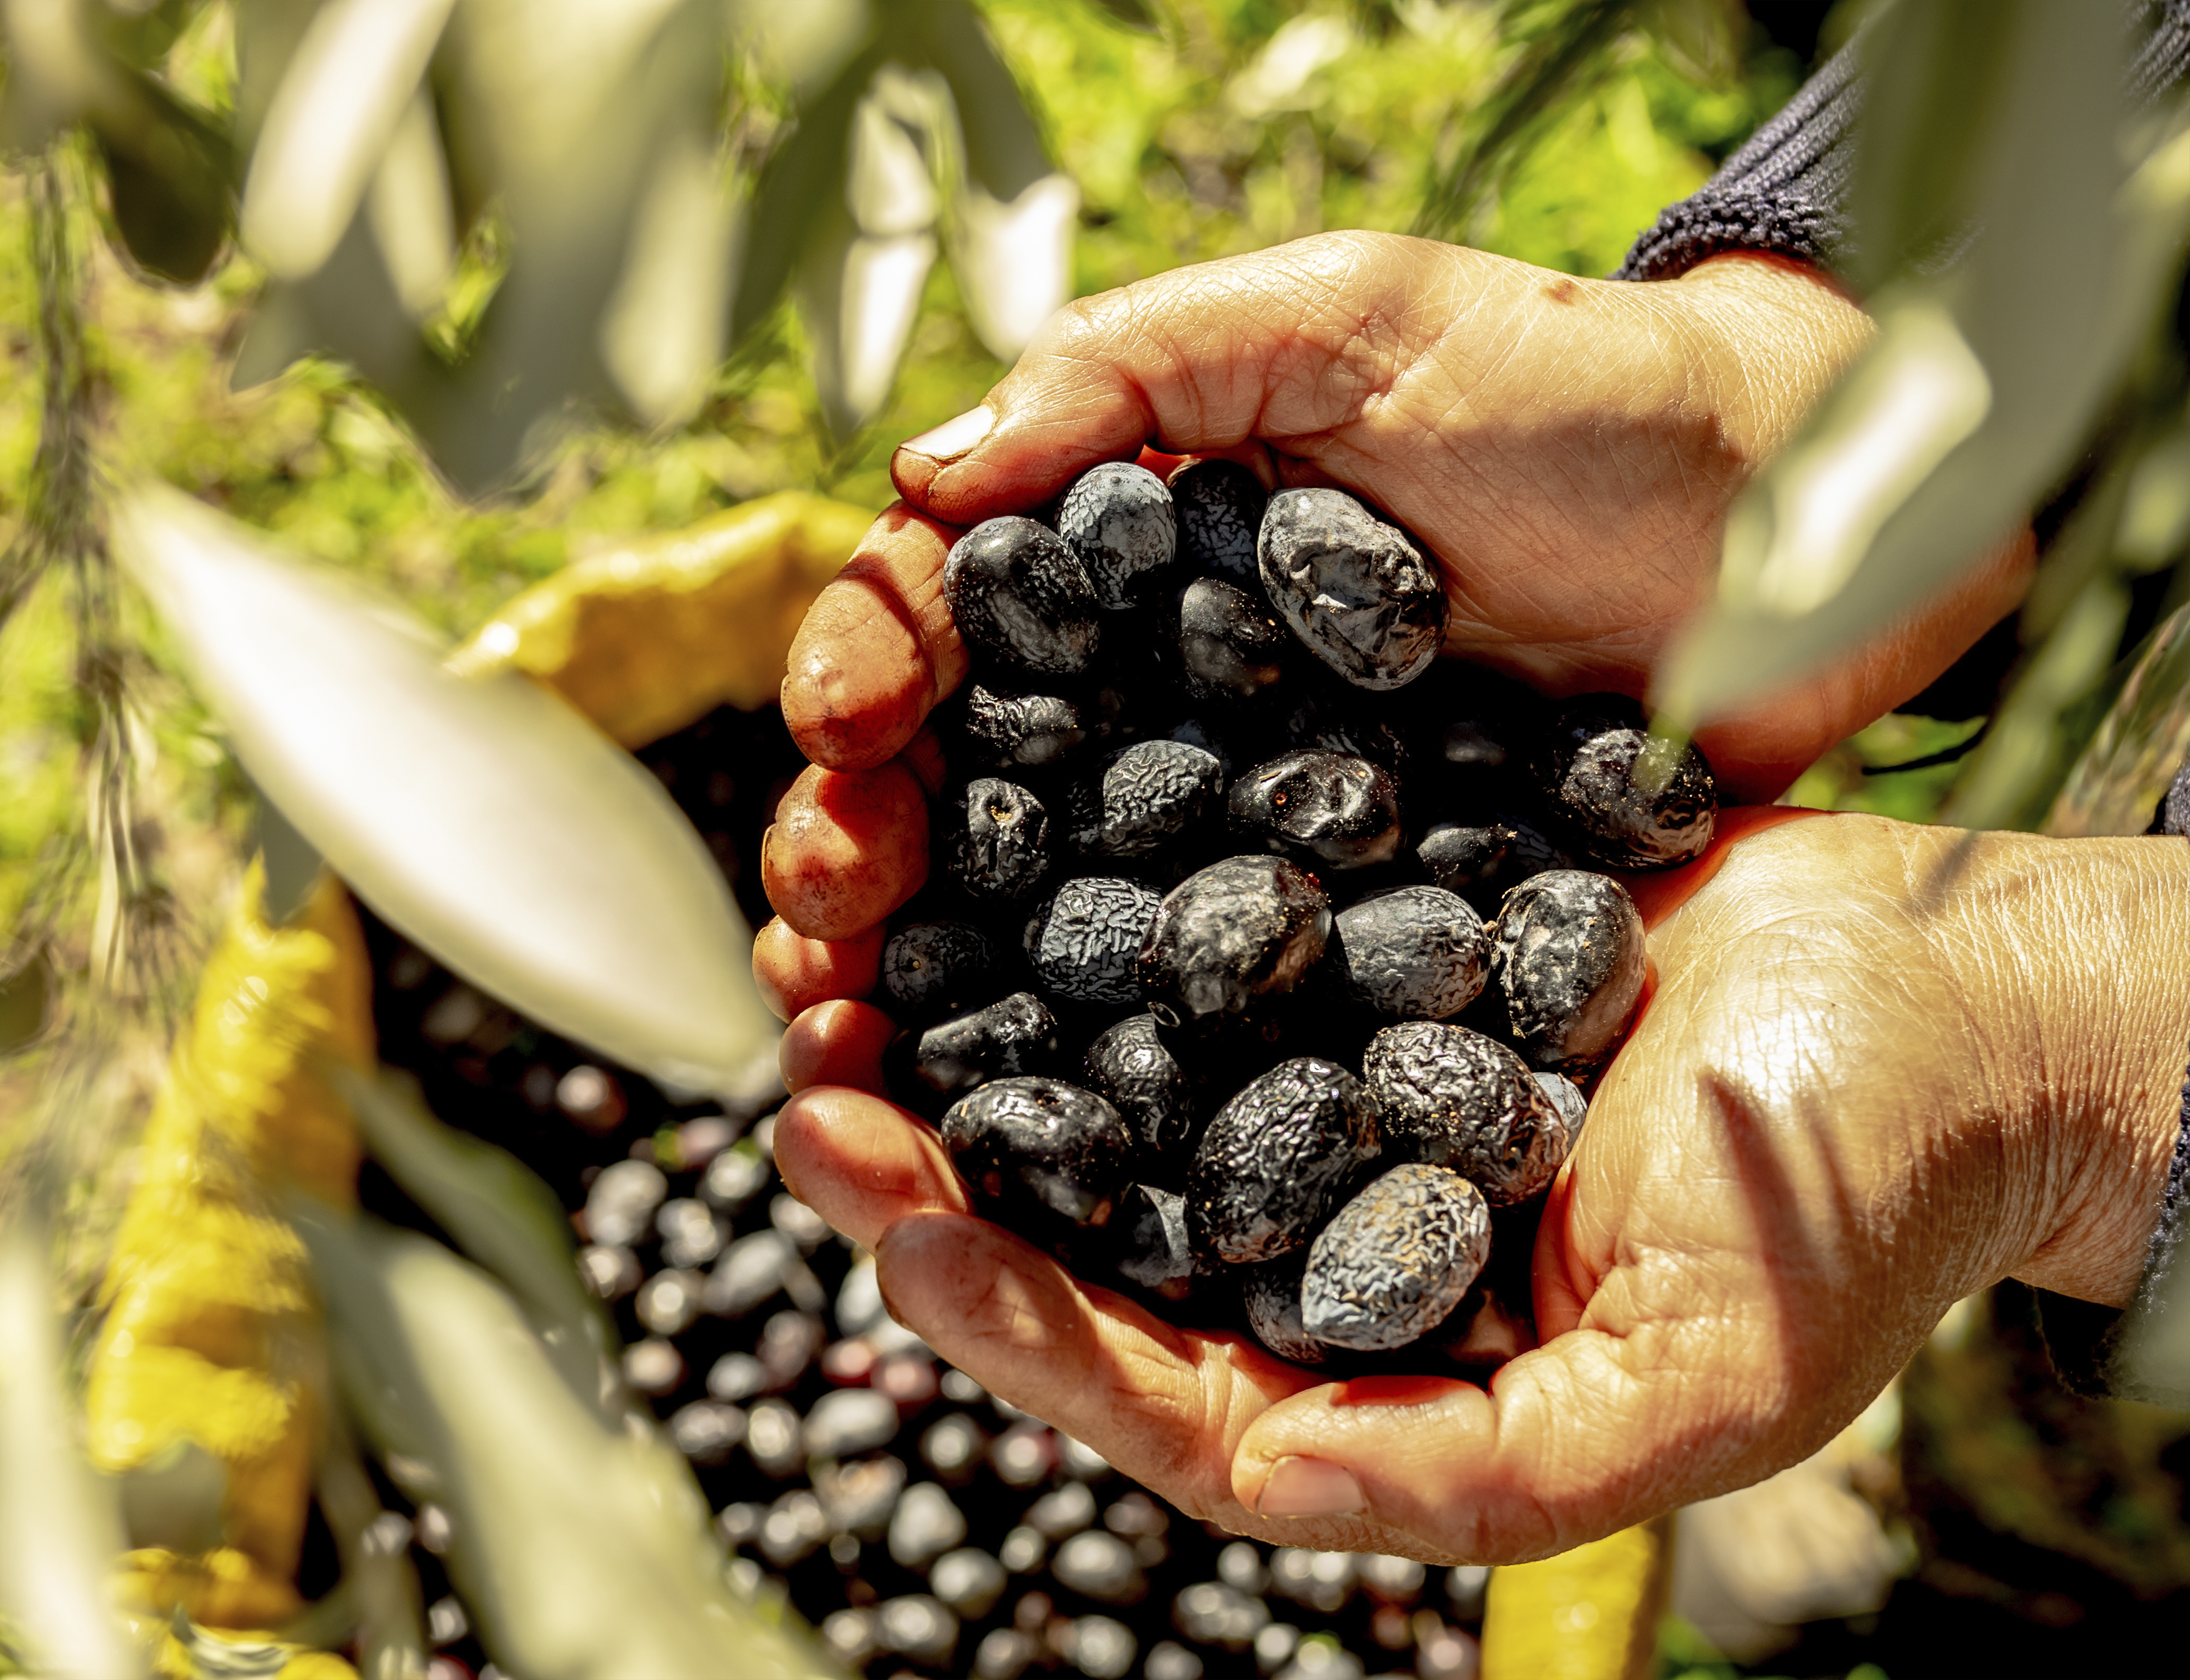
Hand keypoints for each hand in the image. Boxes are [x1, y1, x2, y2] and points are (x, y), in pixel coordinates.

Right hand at [763, 237, 2038, 950]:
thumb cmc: (1571, 389)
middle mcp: (1160, 711)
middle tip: (817, 930)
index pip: (949, 627)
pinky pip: (1204, 1015)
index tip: (840, 733)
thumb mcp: (1346, 319)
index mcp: (1127, 563)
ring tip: (859, 1059)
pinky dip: (1107, 1072)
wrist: (1794, 529)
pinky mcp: (1344, 941)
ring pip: (1048, 923)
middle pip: (963, 797)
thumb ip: (1137, 369)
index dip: (866, 678)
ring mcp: (1246, 837)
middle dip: (861, 861)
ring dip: (937, 995)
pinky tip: (1032, 1134)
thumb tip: (927, 477)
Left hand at [769, 813, 2188, 1562]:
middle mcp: (1321, 1211)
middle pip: (1081, 1211)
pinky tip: (992, 813)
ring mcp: (1331, 1064)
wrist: (1957, 1005)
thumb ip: (1475, 1467)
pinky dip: (1086, 871)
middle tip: (805, 1077)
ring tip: (845, 940)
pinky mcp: (1359, 926)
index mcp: (1370, 1353)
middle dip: (929, 1157)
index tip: (887, 1223)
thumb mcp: (1692, 1383)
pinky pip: (1193, 906)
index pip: (1138, 1367)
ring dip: (968, 1003)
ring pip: (1105, 1054)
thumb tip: (1261, 1485)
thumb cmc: (1858, 1207)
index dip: (1004, 1316)